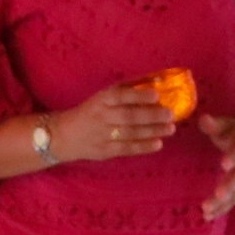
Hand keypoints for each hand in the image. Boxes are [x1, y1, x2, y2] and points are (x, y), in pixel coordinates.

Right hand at [57, 83, 181, 163]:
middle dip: (151, 115)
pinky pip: (126, 149)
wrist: (65, 135)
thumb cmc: (92, 111)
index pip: (120, 96)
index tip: (156, 95)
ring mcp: (103, 135)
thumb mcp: (103, 97)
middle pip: (128, 116)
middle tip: (170, 114)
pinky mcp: (105, 151)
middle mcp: (102, 116)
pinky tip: (158, 143)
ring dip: (152, 131)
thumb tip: (155, 83)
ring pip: (130, 133)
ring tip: (170, 128)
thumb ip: (126, 91)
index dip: (138, 96)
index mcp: (101, 99)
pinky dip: (143, 147)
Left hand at [197, 107, 234, 217]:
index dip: (234, 157)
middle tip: (218, 195)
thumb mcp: (229, 124)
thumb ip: (215, 125)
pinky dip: (221, 210)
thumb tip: (203, 119)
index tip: (224, 164)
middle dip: (229, 186)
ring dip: (223, 203)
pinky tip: (207, 216)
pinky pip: (233, 201)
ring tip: (206, 210)